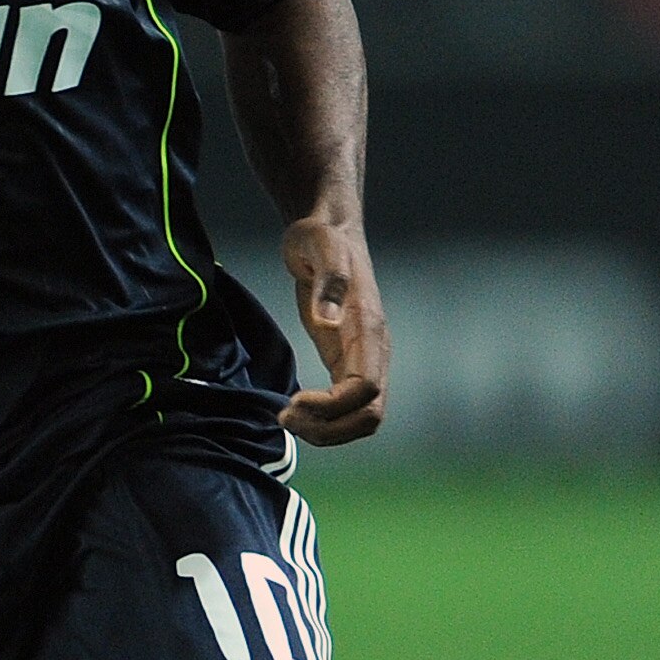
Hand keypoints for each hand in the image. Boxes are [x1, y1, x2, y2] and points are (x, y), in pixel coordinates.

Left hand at [277, 213, 388, 445]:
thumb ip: (329, 281)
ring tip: (286, 417)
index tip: (294, 401)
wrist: (328, 230)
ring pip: (363, 417)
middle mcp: (374, 351)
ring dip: (327, 430)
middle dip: (330, 428)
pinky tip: (293, 410)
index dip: (332, 407)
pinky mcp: (348, 361)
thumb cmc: (320, 238)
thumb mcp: (318, 247)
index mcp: (370, 330)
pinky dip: (324, 420)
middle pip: (370, 415)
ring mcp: (364, 359)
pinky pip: (348, 407)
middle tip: (285, 418)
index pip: (366, 389)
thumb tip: (326, 319)